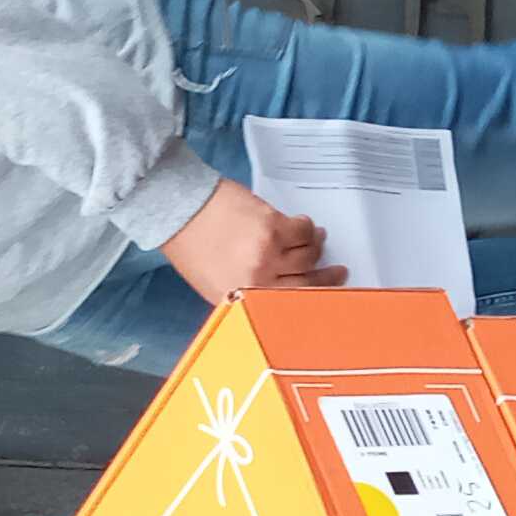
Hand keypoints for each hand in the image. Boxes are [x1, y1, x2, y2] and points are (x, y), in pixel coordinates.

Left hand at [157, 177, 343, 301]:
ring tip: (314, 239)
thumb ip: (248, 290)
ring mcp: (266, 255)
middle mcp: (257, 282)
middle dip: (326, 277)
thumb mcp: (214, 283)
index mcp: (241, 301)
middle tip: (337, 271)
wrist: (177, 210)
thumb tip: (283, 288)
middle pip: (306, 282)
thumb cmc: (191, 246)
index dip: (314, 297)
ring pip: (309, 255)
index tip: (329, 292)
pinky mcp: (272, 227)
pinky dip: (307, 228)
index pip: (290, 305)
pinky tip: (302, 225)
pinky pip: (304, 232)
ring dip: (314, 247)